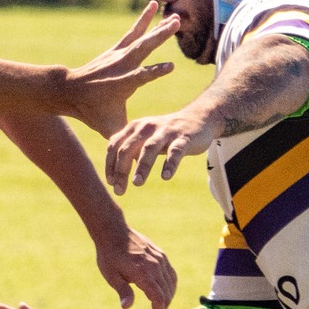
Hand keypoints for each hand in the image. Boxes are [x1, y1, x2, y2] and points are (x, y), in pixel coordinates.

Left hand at [60, 3, 178, 137]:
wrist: (69, 91)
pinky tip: (152, 6)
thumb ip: (124, 137)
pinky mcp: (116, 49)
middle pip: (144, 49)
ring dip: (157, 25)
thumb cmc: (91, 112)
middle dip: (160, 37)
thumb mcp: (108, 127)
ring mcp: (118, 55)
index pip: (143, 77)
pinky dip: (142, 19)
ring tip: (172, 15)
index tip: (171, 67)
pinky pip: (132, 32)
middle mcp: (122, 66)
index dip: (156, 72)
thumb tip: (136, 156)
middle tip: (177, 24)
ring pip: (140, 37)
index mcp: (124, 84)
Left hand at [95, 227, 175, 308]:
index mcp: (143, 272)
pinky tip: (161, 294)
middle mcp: (156, 265)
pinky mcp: (161, 255)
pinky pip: (171, 275)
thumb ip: (123, 291)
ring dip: (166, 300)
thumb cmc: (109, 255)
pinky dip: (169, 288)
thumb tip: (127, 307)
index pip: (158, 298)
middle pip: (167, 294)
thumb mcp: (111, 275)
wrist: (113, 231)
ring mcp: (160, 259)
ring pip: (171, 285)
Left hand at [104, 105, 218, 193]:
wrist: (198, 118)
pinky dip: (170, 164)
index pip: (115, 146)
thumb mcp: (144, 138)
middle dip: (121, 171)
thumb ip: (128, 150)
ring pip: (149, 149)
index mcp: (134, 128)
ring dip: (142, 166)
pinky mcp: (183, 138)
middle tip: (119, 190)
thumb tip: (113, 176)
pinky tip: (165, 177)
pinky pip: (175, 151)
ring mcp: (165, 132)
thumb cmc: (166, 134)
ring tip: (137, 183)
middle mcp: (147, 128)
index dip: (110, 165)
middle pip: (128, 149)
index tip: (111, 183)